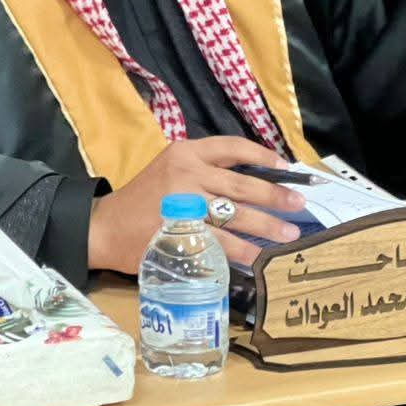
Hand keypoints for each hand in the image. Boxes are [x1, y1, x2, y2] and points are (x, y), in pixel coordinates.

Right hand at [86, 136, 306, 274]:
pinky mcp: (181, 235)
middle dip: (275, 196)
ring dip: (267, 226)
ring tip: (288, 234)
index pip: (233, 148)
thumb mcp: (171, 168)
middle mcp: (187, 174)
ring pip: (236, 216)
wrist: (107, 227)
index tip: (286, 167)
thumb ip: (206, 170)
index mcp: (186, 153)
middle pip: (242, 185)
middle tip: (299, 204)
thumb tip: (256, 182)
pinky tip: (258, 257)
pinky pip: (221, 243)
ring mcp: (184, 206)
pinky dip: (242, 252)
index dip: (264, 157)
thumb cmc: (145, 198)